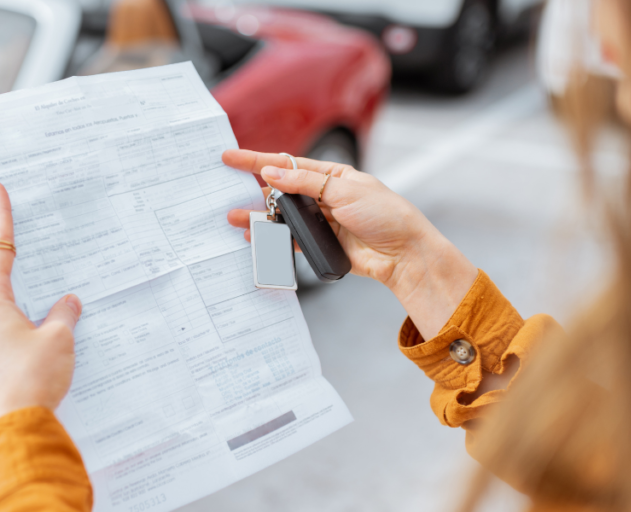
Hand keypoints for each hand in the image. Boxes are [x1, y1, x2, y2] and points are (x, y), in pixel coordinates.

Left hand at [0, 183, 82, 424]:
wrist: (16, 427)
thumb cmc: (32, 378)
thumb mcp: (58, 338)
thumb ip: (64, 314)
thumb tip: (68, 303)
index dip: (2, 218)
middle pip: (0, 274)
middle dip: (17, 252)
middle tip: (29, 226)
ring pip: (12, 303)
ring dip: (31, 290)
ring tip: (53, 275)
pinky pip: (17, 326)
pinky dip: (34, 316)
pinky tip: (55, 320)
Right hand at [223, 149, 476, 338]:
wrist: (405, 255)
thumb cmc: (386, 216)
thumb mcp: (345, 191)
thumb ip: (305, 183)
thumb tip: (272, 172)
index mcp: (331, 175)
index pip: (287, 164)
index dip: (257, 160)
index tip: (231, 157)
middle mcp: (323, 196)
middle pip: (280, 190)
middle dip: (252, 189)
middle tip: (225, 188)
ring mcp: (321, 221)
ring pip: (281, 216)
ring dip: (258, 216)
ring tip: (235, 217)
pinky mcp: (320, 243)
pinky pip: (290, 238)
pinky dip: (273, 238)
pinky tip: (257, 237)